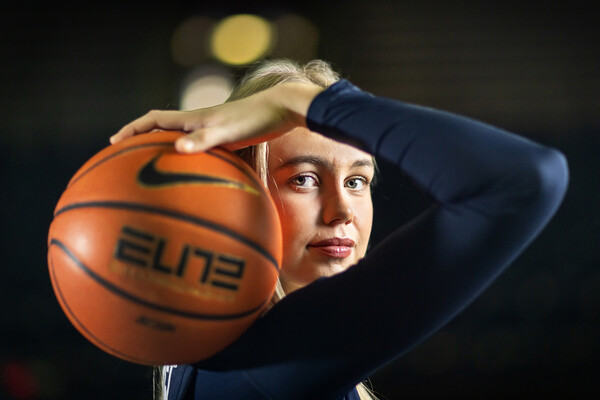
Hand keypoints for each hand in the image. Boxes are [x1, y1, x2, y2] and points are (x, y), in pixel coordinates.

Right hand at [110, 82, 323, 152]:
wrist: (282, 109)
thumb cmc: (256, 119)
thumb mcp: (228, 132)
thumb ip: (204, 140)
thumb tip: (177, 148)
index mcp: (193, 119)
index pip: (153, 120)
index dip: (132, 129)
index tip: (113, 142)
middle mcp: (198, 123)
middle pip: (162, 130)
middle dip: (142, 141)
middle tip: (126, 158)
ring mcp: (211, 131)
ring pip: (179, 140)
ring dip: (163, 150)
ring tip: (153, 168)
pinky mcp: (225, 139)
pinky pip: (198, 150)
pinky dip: (188, 159)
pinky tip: (193, 175)